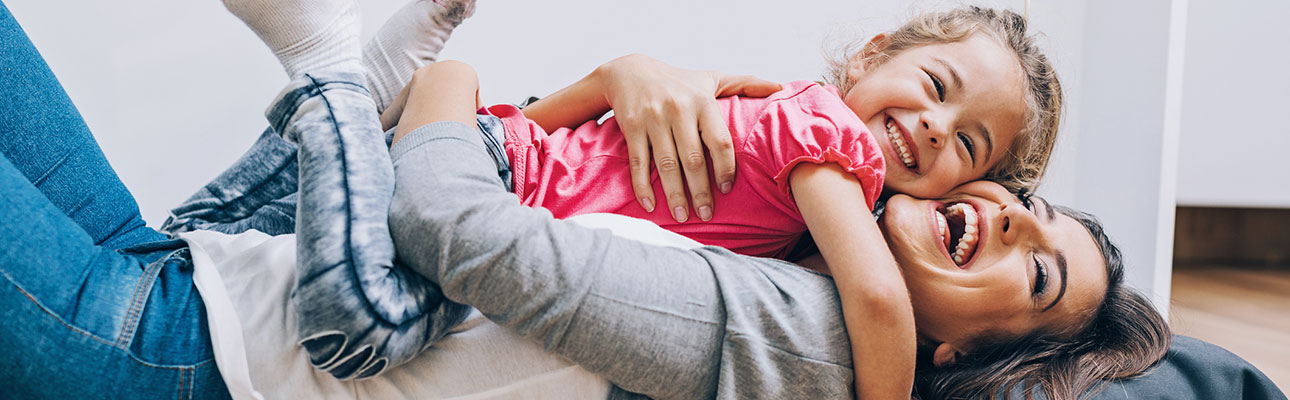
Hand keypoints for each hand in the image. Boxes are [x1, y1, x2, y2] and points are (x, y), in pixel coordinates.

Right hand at [597, 54, 780, 221]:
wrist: (630, 71)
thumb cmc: (678, 81)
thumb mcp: (712, 78)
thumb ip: (746, 83)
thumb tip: (781, 86)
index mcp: (702, 101)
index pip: (719, 141)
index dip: (725, 168)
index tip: (727, 189)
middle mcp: (678, 110)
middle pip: (693, 159)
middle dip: (701, 191)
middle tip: (707, 214)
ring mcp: (653, 119)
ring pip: (666, 164)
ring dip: (675, 194)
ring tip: (682, 216)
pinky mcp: (632, 127)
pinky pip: (638, 162)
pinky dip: (642, 186)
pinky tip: (649, 205)